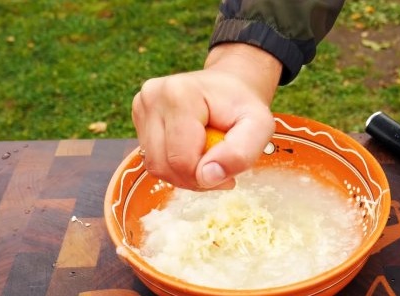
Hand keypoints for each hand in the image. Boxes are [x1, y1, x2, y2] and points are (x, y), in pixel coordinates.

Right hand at [132, 43, 281, 189]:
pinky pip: (152, 158)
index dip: (206, 176)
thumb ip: (241, 153)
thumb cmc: (244, 105)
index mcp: (179, 94)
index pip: (182, 159)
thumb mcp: (260, 127)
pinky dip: (174, 166)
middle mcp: (152, 97)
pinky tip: (193, 153)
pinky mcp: (139, 117)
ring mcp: (142, 105)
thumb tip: (207, 176)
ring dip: (183, 175)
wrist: (231, 84)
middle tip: (220, 169)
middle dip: (194, 178)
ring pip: (154, 166)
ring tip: (208, 160)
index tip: (228, 170)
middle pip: (163, 165)